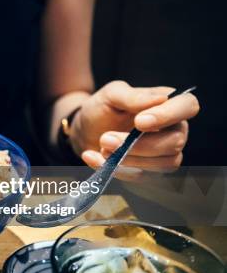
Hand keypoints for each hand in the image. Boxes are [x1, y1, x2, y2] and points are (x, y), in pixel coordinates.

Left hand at [69, 81, 199, 173]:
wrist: (85, 131)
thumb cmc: (102, 109)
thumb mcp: (111, 95)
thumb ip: (133, 96)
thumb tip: (161, 99)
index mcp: (168, 104)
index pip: (187, 106)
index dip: (168, 115)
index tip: (139, 122)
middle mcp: (173, 129)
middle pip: (175, 142)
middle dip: (139, 145)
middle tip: (105, 139)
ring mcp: (165, 153)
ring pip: (163, 164)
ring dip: (128, 159)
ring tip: (101, 147)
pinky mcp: (151, 172)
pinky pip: (143, 177)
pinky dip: (117, 170)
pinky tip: (94, 158)